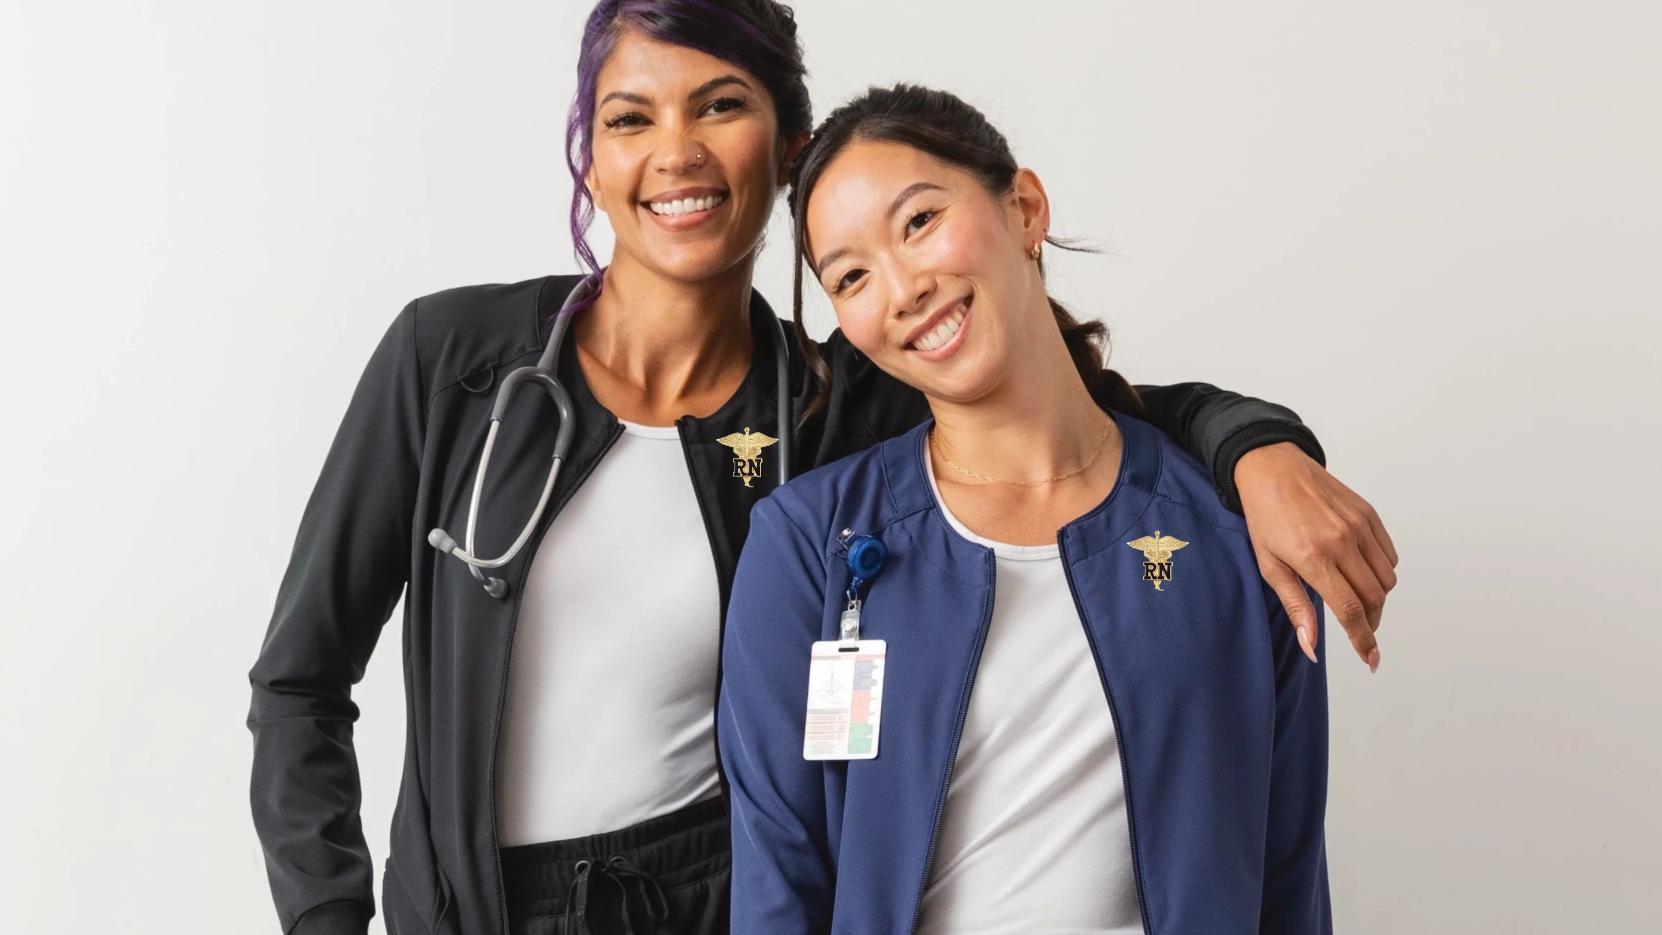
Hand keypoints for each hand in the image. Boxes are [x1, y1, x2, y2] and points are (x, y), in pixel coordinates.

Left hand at [1235, 443, 1397, 670]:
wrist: (1273, 467)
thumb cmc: (1265, 517)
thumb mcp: (1270, 566)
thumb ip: (1296, 606)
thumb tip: (1311, 647)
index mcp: (1314, 558)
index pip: (1350, 611)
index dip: (1363, 641)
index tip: (1370, 660)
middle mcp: (1342, 542)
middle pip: (1373, 599)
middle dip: (1370, 622)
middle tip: (1359, 630)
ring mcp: (1359, 526)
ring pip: (1386, 580)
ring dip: (1377, 599)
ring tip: (1358, 602)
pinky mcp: (1369, 514)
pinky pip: (1389, 556)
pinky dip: (1382, 573)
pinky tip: (1362, 573)